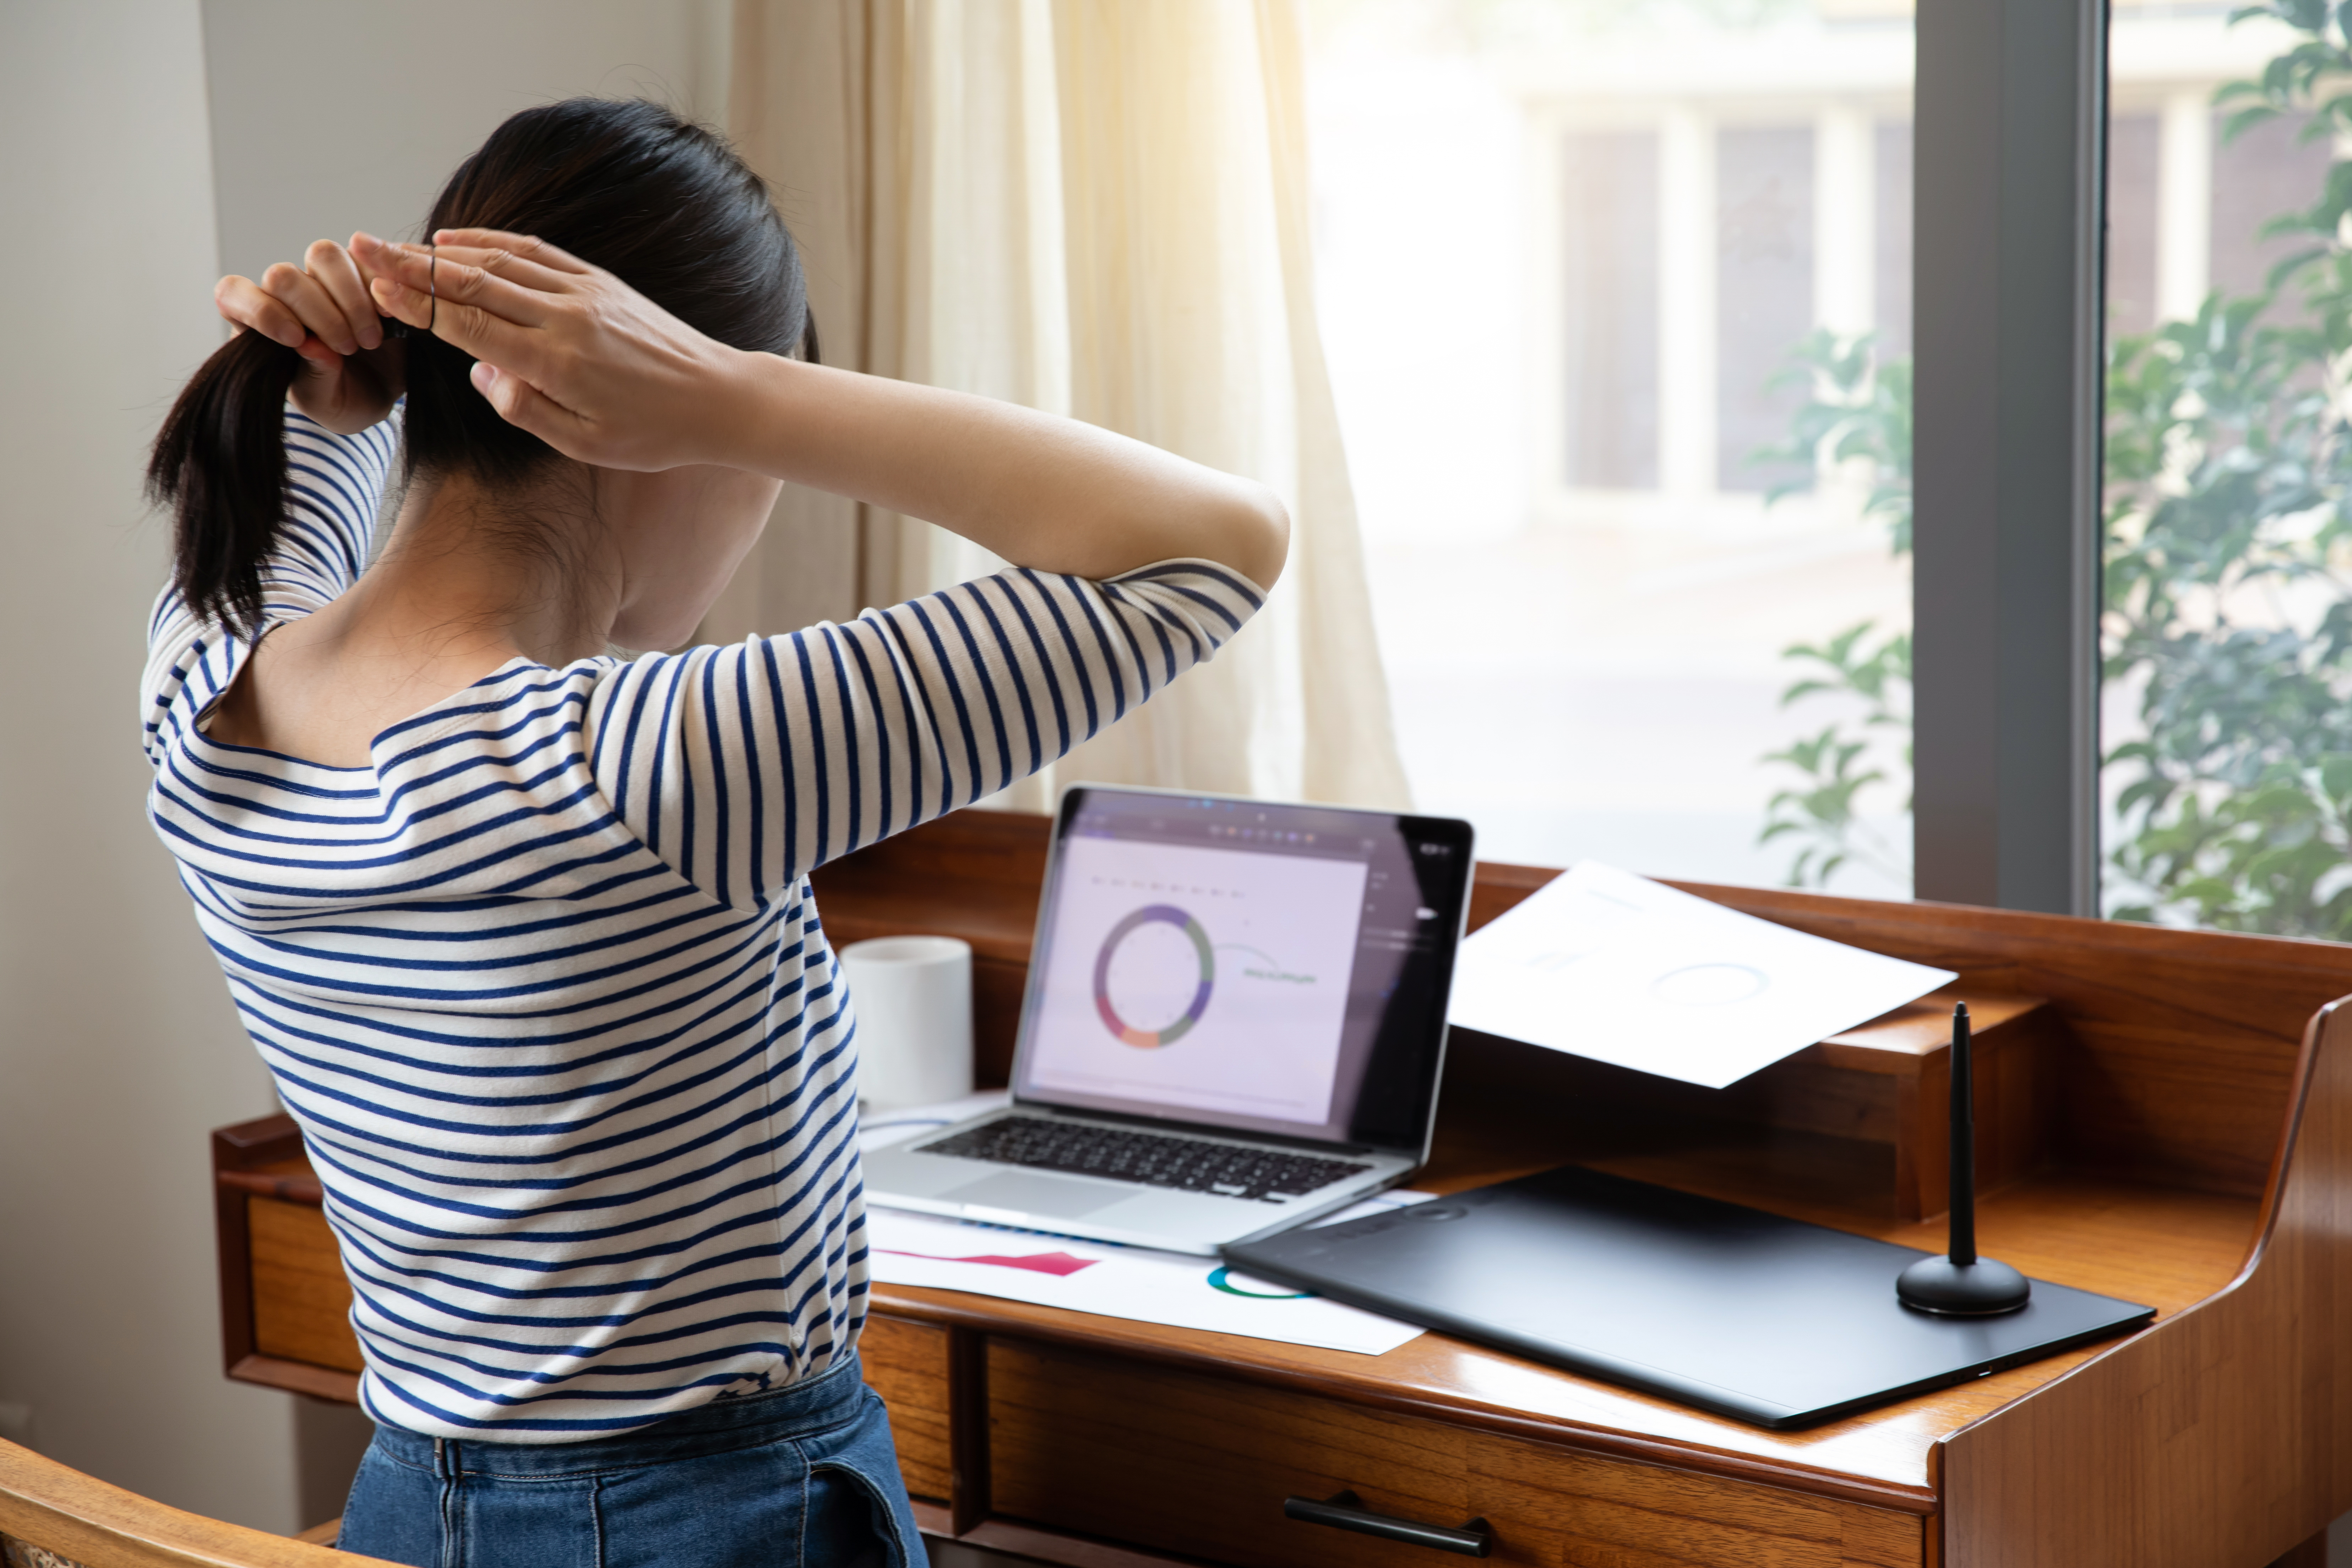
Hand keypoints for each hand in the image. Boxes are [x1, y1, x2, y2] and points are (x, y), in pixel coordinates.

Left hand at [215, 235, 403, 433]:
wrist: (380, 395)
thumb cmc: (337, 399)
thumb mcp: (323, 401)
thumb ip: (314, 376)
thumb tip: (313, 346)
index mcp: (259, 325)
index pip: (233, 293)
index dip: (261, 310)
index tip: (296, 339)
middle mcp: (286, 295)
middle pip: (283, 275)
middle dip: (320, 313)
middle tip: (347, 348)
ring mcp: (324, 279)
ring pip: (324, 255)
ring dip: (352, 299)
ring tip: (370, 339)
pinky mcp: (362, 273)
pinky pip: (367, 260)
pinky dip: (380, 289)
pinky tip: (389, 319)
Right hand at [361, 228, 753, 471]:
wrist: (720, 399)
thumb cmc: (653, 434)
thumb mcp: (586, 444)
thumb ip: (525, 409)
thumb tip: (478, 371)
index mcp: (556, 363)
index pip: (469, 324)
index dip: (417, 304)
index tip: (374, 287)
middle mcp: (566, 318)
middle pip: (473, 283)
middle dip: (411, 265)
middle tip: (360, 247)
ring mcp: (585, 293)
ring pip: (500, 261)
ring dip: (442, 251)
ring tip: (396, 244)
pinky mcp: (600, 283)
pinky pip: (536, 253)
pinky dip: (493, 242)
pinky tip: (459, 241)